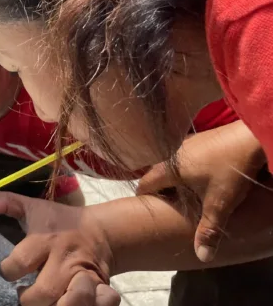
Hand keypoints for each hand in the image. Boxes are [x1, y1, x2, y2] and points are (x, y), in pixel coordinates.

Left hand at [0, 192, 119, 305]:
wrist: (100, 231)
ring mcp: (85, 274)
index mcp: (45, 238)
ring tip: (44, 303)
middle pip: (43, 292)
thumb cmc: (59, 221)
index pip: (19, 263)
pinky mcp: (101, 286)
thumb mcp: (31, 207)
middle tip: (24, 294)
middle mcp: (64, 258)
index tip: (7, 271)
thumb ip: (4, 203)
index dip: (7, 271)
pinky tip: (69, 303)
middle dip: (28, 299)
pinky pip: (100, 304)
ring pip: (71, 303)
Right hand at [137, 120, 266, 263]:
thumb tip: (202, 257)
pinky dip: (188, 168)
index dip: (143, 196)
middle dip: (160, 189)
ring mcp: (187, 143)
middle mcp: (172, 154)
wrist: (251, 138)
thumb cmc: (230, 171)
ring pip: (173, 164)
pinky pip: (186, 157)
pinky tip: (205, 176)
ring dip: (175, 178)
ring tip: (187, 193)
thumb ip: (208, 230)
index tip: (147, 208)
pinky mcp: (201, 138)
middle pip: (157, 173)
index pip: (144, 182)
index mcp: (169, 168)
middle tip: (168, 205)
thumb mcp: (220, 204)